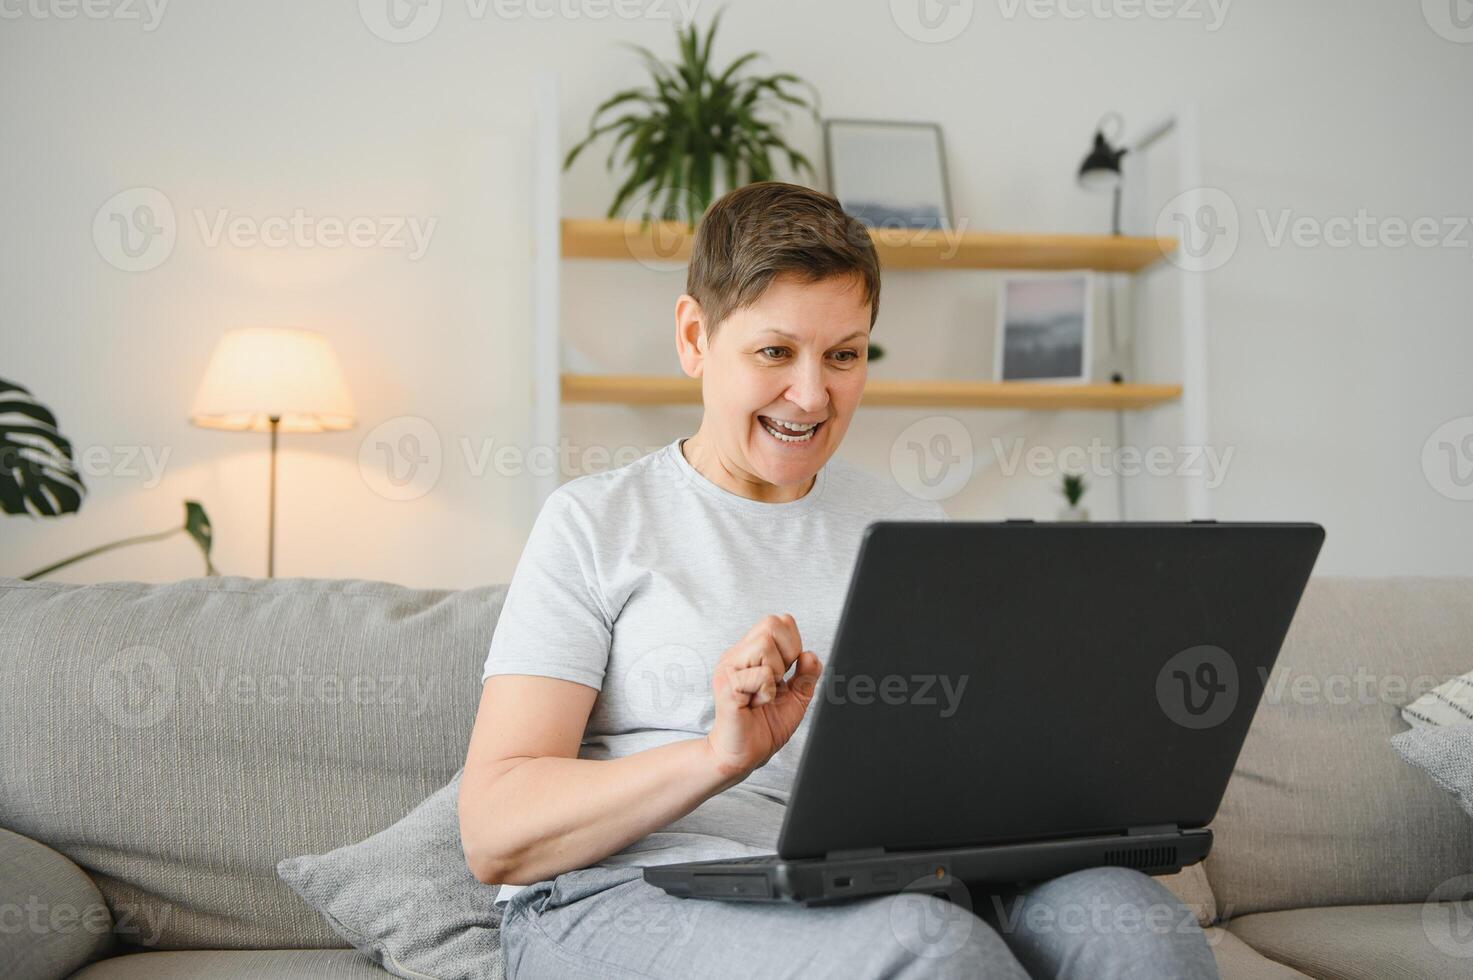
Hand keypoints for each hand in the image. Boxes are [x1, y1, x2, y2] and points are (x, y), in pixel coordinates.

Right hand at [704, 614, 822, 779]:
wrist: (744, 755)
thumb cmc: (763, 727)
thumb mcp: (796, 697)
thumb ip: (806, 675)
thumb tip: (810, 654)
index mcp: (750, 653)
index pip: (778, 621)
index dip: (792, 643)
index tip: (786, 672)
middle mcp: (736, 655)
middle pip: (771, 624)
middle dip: (786, 654)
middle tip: (775, 681)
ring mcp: (728, 668)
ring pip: (765, 645)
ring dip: (774, 676)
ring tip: (762, 695)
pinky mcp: (727, 686)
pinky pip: (761, 675)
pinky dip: (767, 693)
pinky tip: (754, 705)